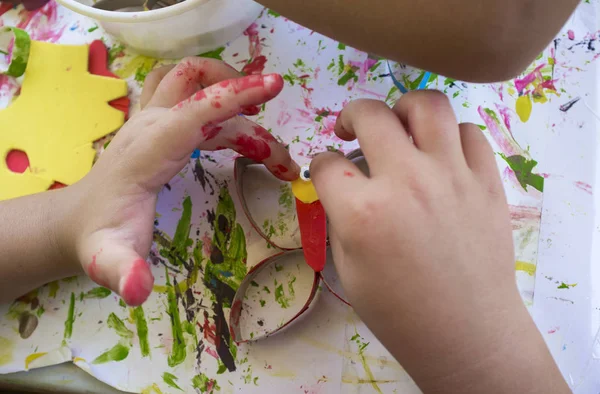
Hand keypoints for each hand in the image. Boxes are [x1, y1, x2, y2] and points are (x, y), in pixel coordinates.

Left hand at [65, 57, 298, 305]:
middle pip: (205, 95)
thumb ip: (122, 272)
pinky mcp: (153, 118)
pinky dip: (219, 97)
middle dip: (251, 117)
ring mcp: (149, 116)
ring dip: (233, 95)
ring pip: (196, 83)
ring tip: (265, 143)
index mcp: (147, 151)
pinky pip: (188, 89)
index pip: (195, 111)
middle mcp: (149, 123)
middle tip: (282, 164)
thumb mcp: (108, 260)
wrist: (74, 219)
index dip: (235, 96)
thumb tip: (139, 290)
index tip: (274, 86)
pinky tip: (238, 126)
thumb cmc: (99, 238)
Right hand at [310, 91, 567, 392]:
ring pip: (427, 106)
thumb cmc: (398, 311)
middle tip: (349, 129)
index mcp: (363, 211)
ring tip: (398, 125)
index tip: (326, 172)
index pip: (327, 163)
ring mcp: (451, 176)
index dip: (320, 165)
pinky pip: (469, 133)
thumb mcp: (348, 268)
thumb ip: (340, 216)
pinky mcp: (486, 181)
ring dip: (402, 109)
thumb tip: (341, 184)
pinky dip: (449, 136)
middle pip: (370, 115)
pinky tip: (440, 155)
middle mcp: (406, 181)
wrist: (466, 333)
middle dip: (349, 116)